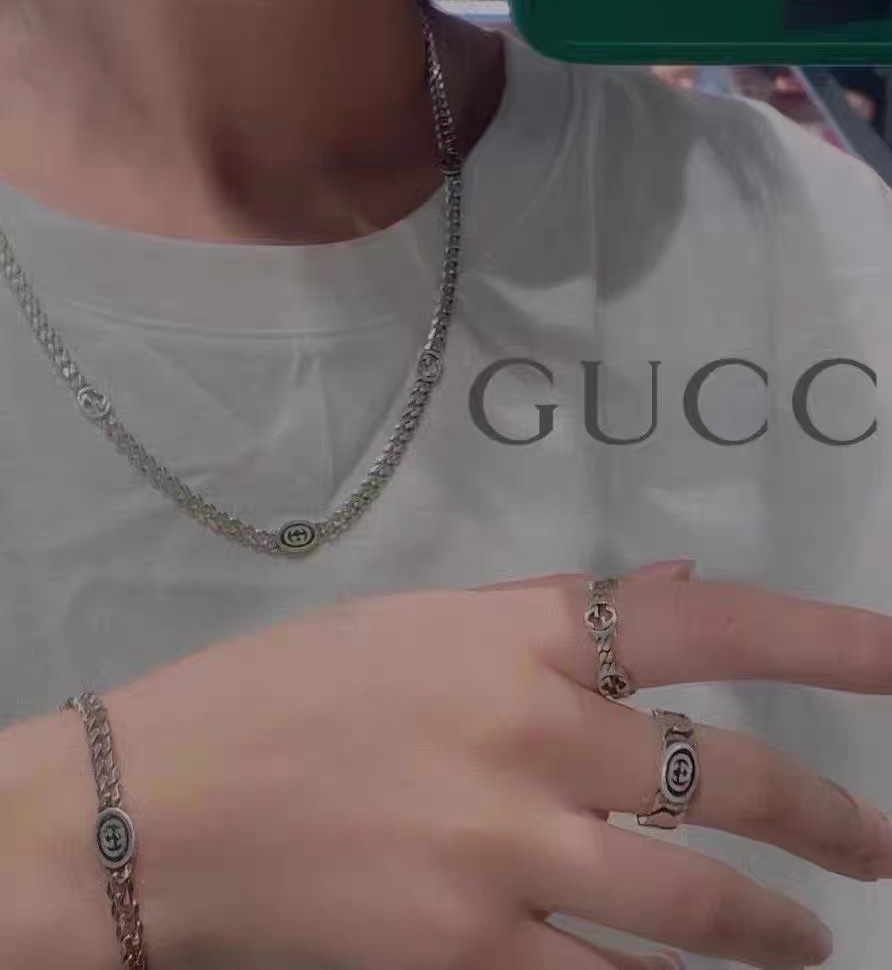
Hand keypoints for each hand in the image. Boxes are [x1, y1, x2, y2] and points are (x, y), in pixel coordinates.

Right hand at [58, 562, 891, 969]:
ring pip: (692, 904)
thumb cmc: (286, 691)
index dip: (822, 635)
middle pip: (726, 780)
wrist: (158, 806)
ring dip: (775, 926)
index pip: (701, 621)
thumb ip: (550, 611)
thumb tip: (669, 588)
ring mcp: (502, 852)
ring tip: (814, 939)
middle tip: (874, 846)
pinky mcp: (464, 952)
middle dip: (825, 816)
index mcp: (514, 637)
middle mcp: (529, 734)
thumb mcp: (414, 622)